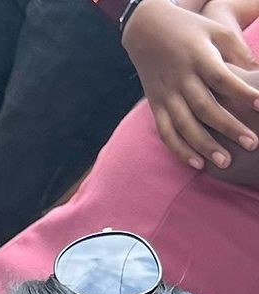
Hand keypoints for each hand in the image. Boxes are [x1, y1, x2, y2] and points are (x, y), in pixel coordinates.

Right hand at [123, 0, 258, 167]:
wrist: (146, 30)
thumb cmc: (189, 29)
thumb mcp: (215, 30)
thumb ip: (236, 51)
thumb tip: (257, 75)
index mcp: (198, 57)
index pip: (222, 79)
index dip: (242, 93)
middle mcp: (180, 79)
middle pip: (205, 108)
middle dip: (229, 128)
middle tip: (252, 144)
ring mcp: (165, 95)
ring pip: (185, 126)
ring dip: (205, 146)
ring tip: (226, 162)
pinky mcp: (155, 106)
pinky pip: (166, 133)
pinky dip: (180, 150)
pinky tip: (197, 164)